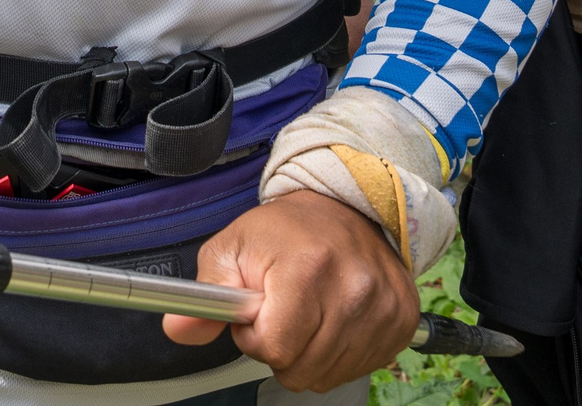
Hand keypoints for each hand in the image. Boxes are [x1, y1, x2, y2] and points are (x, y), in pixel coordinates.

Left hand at [165, 190, 416, 390]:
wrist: (345, 207)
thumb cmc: (285, 231)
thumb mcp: (230, 248)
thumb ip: (203, 296)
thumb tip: (180, 329)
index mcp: (308, 268)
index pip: (274, 348)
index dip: (256, 336)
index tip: (258, 311)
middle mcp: (354, 289)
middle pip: (302, 369)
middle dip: (282, 347)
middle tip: (283, 311)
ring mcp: (383, 307)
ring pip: (329, 374)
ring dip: (311, 353)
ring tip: (309, 312)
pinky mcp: (402, 320)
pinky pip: (360, 367)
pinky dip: (341, 353)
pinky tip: (335, 320)